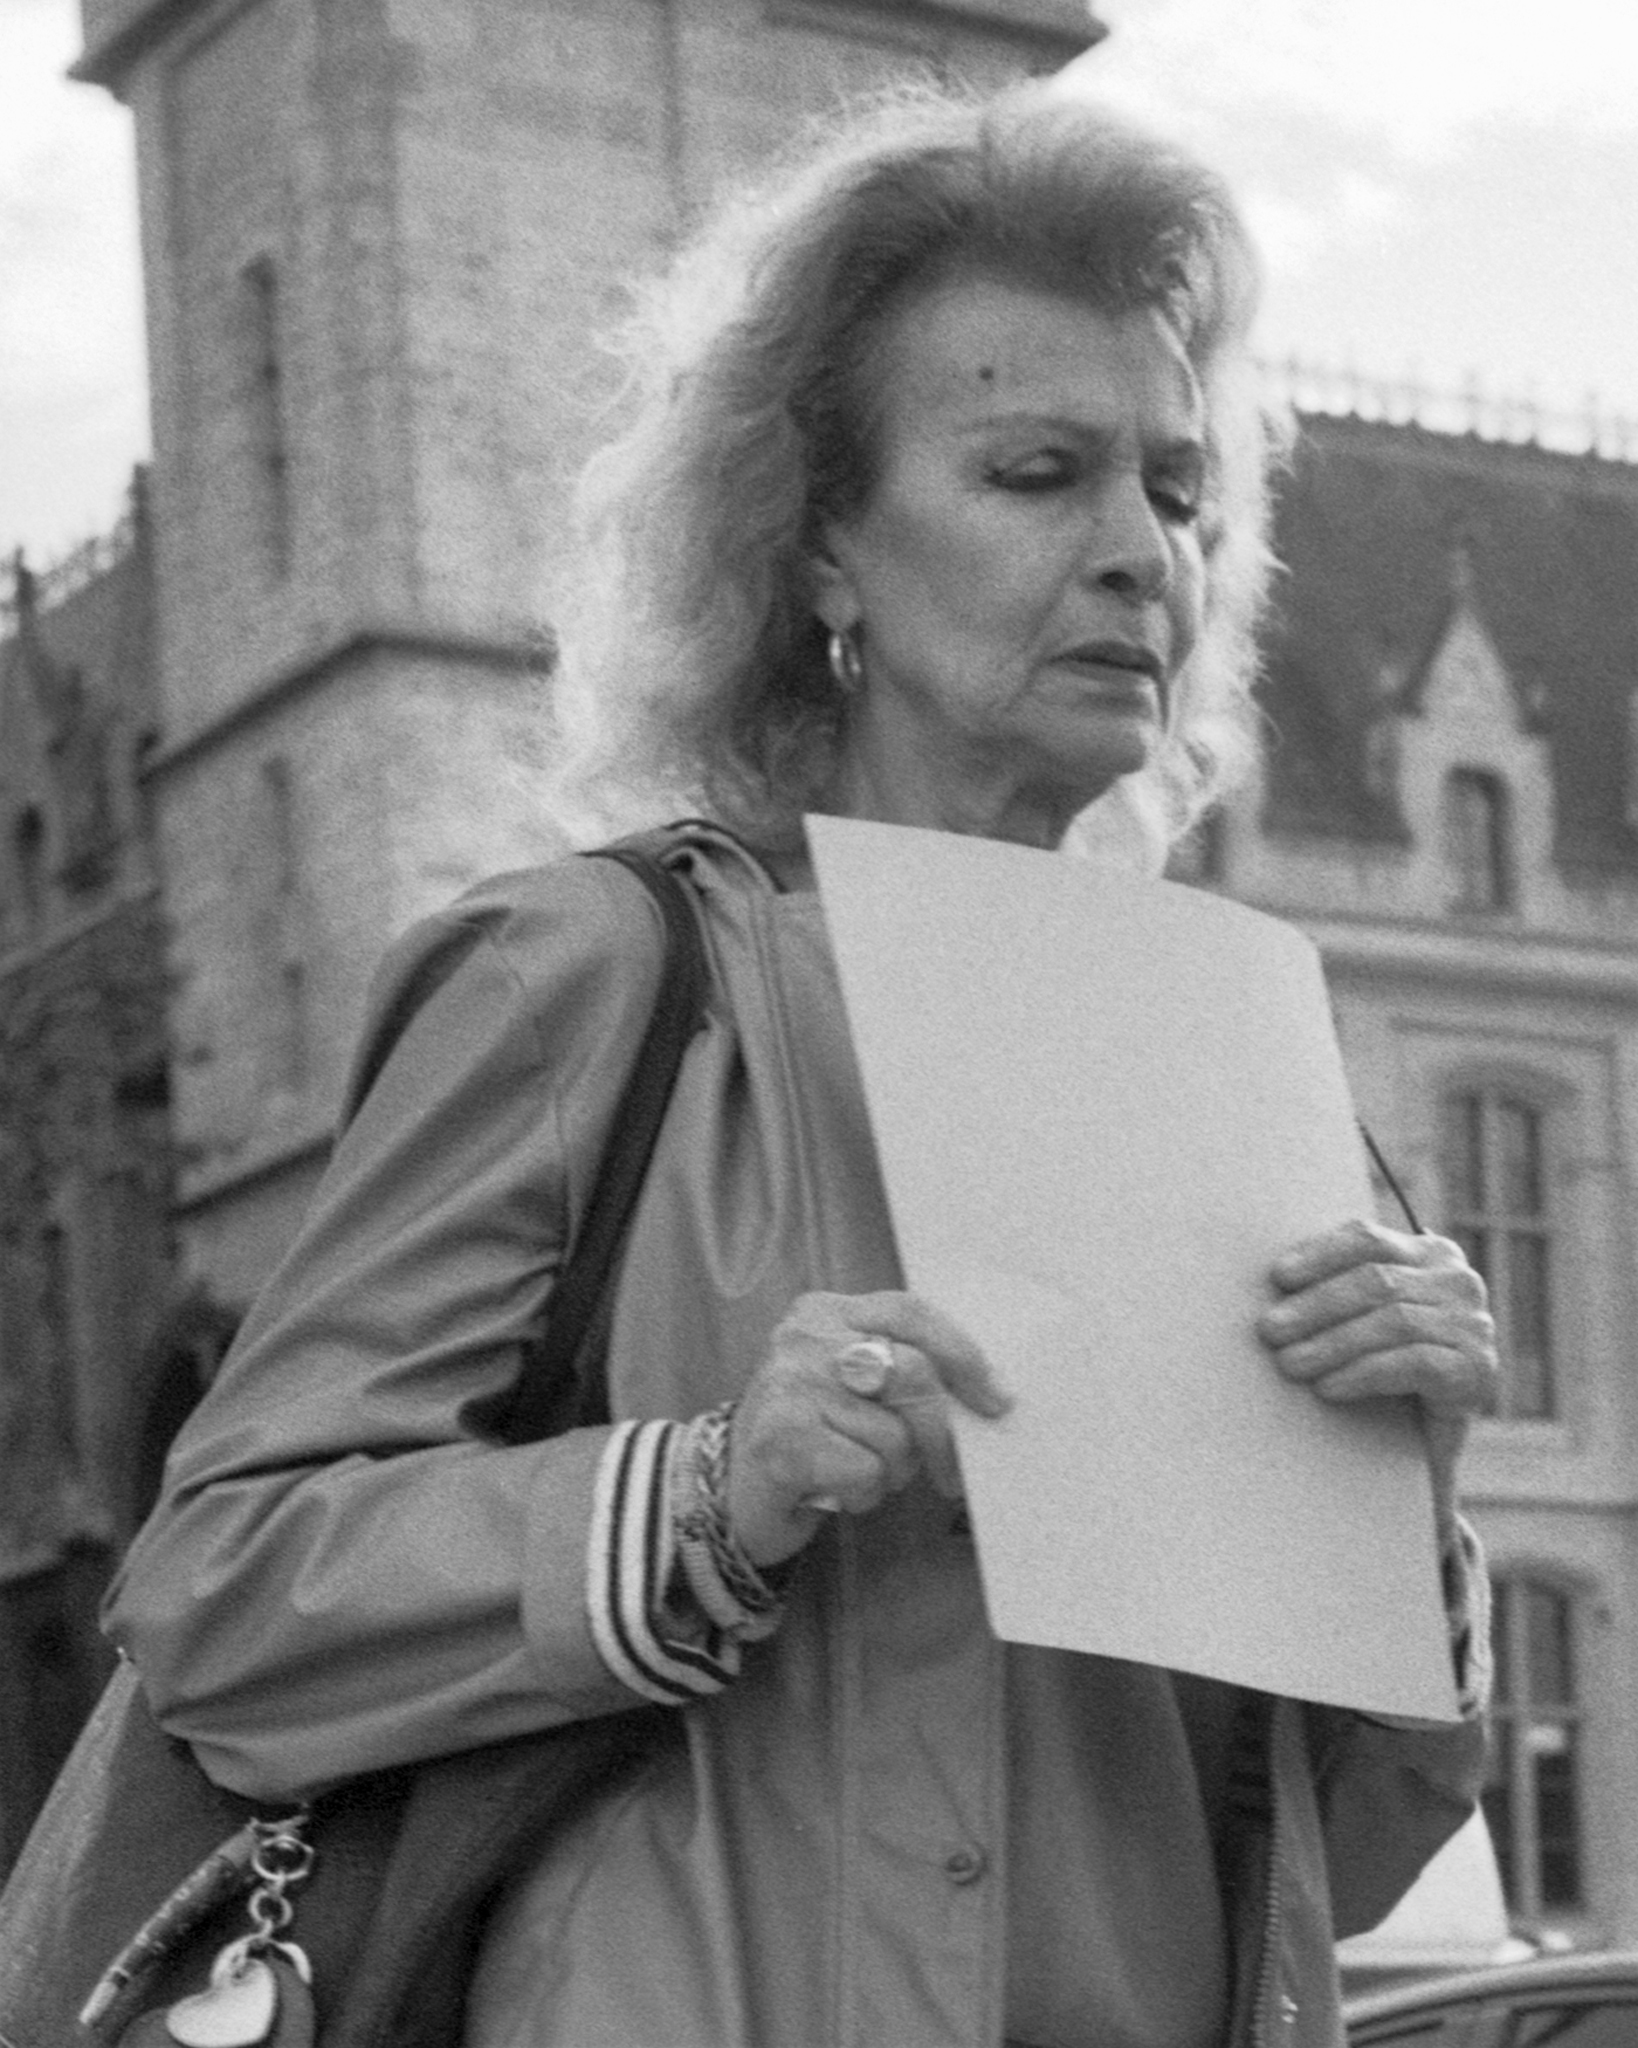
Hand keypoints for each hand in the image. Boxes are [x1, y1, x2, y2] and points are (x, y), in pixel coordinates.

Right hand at [727, 1291, 1011, 1567]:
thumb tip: (988, 1392)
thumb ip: (902, 1371)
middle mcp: (803, 1338)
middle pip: (913, 1373)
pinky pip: (867, 1472)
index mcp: (826, 1312)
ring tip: (852, 1471)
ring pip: (894, 1436)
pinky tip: (831, 1490)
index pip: (910, 1313)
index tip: (996, 1399)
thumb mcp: (852, 1385)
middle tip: (949, 1473)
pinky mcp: (782, 1440)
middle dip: (942, 1433)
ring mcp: (789, 1386)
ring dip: (890, 1473)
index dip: (962, 1354)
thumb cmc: (811, 1437)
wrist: (729, 1492)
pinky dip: (863, 1494)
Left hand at [1257, 1220, 1498, 1524]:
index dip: (1320, 1254)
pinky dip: (1364, 1373)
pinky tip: (1329, 1388)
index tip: (1278, 1277)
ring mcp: (1474, 1325)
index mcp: (1430, 1253)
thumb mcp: (1360, 1314)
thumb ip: (1335, 1285)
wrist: (1420, 1438)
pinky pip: (1414, 1363)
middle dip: (1316, 1306)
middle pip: (1377, 1280)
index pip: (1368, 1239)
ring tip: (1290, 1364)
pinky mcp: (1477, 1370)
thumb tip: (1273, 1276)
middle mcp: (1459, 1281)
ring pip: (1393, 1322)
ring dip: (1332, 1343)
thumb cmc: (1379, 1363)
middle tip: (1270, 1331)